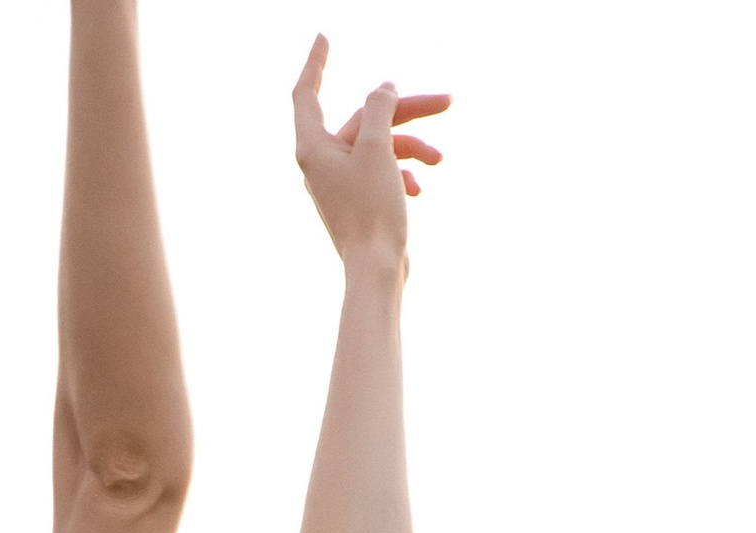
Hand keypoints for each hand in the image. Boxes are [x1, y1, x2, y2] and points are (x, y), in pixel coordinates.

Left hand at [293, 36, 447, 267]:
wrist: (376, 272)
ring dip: (412, 147)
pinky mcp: (359, 201)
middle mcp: (322, 163)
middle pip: (366, 119)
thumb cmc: (372, 212)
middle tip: (448, 100)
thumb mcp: (378, 147)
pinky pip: (382, 171)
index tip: (323, 37)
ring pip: (380, 145)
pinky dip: (403, 172)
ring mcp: (340, 183)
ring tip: (439, 160)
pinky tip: (420, 186)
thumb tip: (384, 88)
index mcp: (314, 148)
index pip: (307, 93)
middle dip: (407, 112)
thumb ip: (379, 108)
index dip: (315, 63)